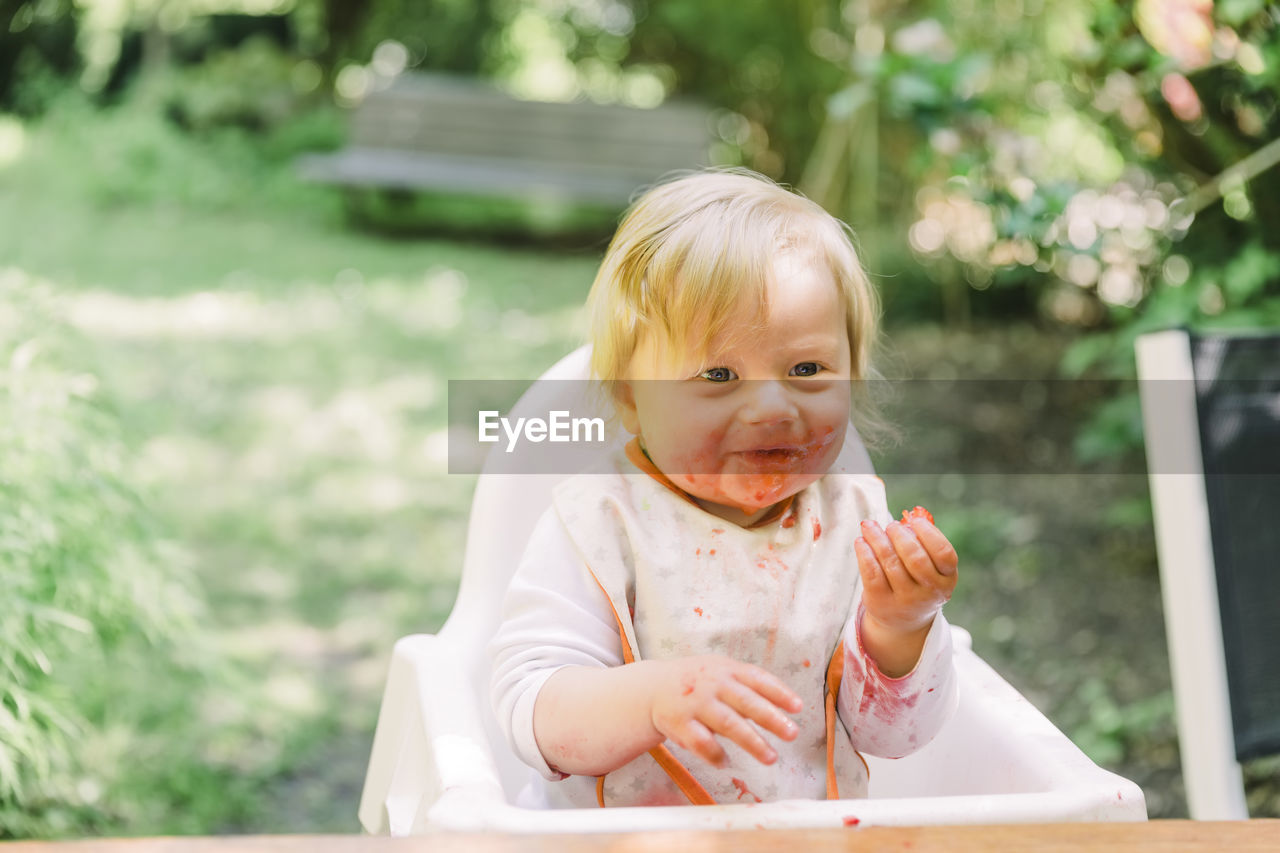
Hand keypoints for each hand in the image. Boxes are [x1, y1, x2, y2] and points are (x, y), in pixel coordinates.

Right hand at [648, 655, 801, 767]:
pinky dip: (716, 754)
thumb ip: (748, 685)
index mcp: (727, 669)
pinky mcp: (680, 723)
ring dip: (752, 742)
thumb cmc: (698, 682)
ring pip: (729, 724)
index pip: (758, 679)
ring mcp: (696, 704)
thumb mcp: (721, 672)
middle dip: (771, 719)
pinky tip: (725, 762)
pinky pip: (702, 743)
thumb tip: (784, 706)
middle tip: (792, 734)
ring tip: (771, 757)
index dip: (779, 693)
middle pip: (747, 702)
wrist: (653, 688)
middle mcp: (713, 684)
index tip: (798, 707)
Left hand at [855, 516, 958, 656]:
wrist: (903, 621)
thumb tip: (908, 518)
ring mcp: (906, 600)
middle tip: (891, 525)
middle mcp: (930, 592)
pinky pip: (872, 573)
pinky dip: (864, 554)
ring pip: (890, 563)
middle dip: (900, 536)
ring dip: (877, 539)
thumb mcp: (930, 568)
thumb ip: (923, 544)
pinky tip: (861, 542)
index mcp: (947, 579)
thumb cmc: (917, 582)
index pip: (943, 554)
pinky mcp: (882, 603)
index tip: (915, 521)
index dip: (929, 534)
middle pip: (915, 558)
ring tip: (869, 526)